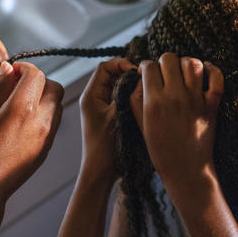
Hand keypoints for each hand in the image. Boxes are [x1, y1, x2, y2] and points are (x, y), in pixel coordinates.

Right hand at [0, 62, 63, 205]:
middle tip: (16, 86)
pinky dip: (42, 114)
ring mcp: (47, 137)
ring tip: (16, 104)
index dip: (24, 68)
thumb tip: (9, 70)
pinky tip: (19, 121)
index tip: (11, 72)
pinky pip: (52, 122)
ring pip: (57, 104)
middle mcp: (41, 122)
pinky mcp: (47, 149)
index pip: (37, 75)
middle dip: (38, 81)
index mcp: (22, 110)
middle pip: (54, 87)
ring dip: (42, 97)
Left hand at [79, 58, 135, 178]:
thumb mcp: (119, 115)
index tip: (137, 72)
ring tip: (145, 92)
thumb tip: (142, 77)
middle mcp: (94, 100)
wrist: (101, 172)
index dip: (121, 64)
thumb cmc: (106, 146)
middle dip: (128, 75)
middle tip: (144, 81)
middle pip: (112, 76)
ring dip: (131, 87)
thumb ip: (129, 94)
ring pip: (118, 88)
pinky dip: (132, 98)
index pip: (105, 67)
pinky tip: (143, 104)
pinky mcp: (110, 118)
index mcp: (91, 96)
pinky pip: (121, 100)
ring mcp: (102, 109)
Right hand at [131, 53, 223, 196]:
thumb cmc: (160, 148)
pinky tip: (205, 72)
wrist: (186, 168)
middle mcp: (174, 96)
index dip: (146, 67)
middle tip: (166, 73)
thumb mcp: (140, 124)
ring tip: (183, 74)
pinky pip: (217, 77)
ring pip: (192, 63)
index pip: (149, 66)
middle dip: (165, 62)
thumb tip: (140, 77)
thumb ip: (136, 98)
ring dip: (186, 63)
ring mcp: (195, 100)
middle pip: (169, 58)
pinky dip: (213, 70)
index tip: (149, 74)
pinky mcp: (212, 105)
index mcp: (153, 101)